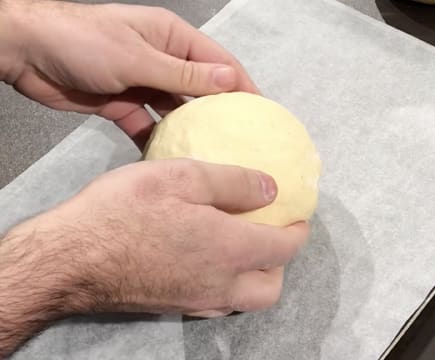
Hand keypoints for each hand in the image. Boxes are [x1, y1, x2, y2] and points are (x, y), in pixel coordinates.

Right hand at [0, 160, 307, 355]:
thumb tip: (271, 187)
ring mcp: (196, 302)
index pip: (284, 248)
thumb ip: (233, 182)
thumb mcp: (179, 177)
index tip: (297, 214)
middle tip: (269, 232)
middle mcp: (220, 284)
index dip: (298, 230)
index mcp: (229, 250)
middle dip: (280, 261)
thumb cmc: (123, 210)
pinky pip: (216, 302)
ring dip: (255, 275)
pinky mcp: (174, 307)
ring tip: (243, 245)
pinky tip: (207, 259)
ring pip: (245, 298)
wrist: (69, 258)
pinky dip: (227, 284)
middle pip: (271, 286)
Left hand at [2, 0, 257, 147]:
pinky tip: (171, 159)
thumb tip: (230, 80)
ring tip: (212, 155)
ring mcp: (143, 83)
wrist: (27, 54)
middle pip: (200, 89)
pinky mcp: (124, 104)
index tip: (260, 113)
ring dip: (190, 130)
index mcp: (171, 38)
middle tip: (240, 140)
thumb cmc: (82, 42)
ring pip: (176, 111)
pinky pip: (148, 125)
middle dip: (220, 112)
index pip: (218, 62)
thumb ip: (183, 74)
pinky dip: (158, 140)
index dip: (241, 85)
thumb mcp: (138, 58)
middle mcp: (162, 60)